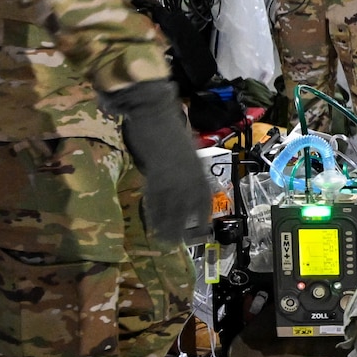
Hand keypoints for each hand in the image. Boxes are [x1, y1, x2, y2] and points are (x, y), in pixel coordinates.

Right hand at [98, 80, 212, 244]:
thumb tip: (185, 183)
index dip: (203, 215)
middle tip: (181, 242)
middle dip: (186, 227)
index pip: (204, 197)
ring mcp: (171, 177)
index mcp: (198, 168)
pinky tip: (152, 226)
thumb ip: (188, 167)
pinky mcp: (154, 175)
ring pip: (172, 209)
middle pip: (189, 208)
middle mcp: (188, 176)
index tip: (202, 229)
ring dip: (169, 227)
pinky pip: (154, 200)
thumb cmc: (170, 128)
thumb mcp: (187, 149)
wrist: (154, 113)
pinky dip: (153, 215)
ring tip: (166, 242)